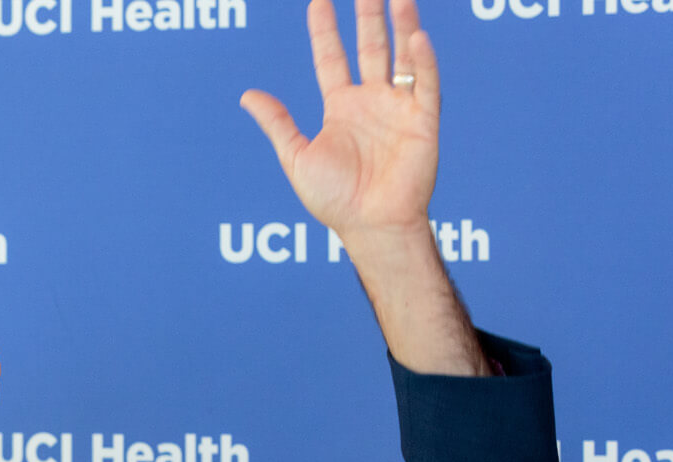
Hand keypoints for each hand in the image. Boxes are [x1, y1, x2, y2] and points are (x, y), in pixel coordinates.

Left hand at [240, 0, 439, 248]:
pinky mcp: (423, 120)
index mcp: (340, 108)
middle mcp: (371, 100)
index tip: (318, 0)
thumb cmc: (333, 200)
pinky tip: (417, 38)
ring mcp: (399, 107)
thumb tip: (246, 95)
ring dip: (401, 24)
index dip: (324, 29)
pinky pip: (426, 83)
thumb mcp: (297, 157)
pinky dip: (423, 61)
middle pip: (369, 46)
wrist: (370, 226)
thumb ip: (277, 123)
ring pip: (401, 55)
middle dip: (367, 14)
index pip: (331, 57)